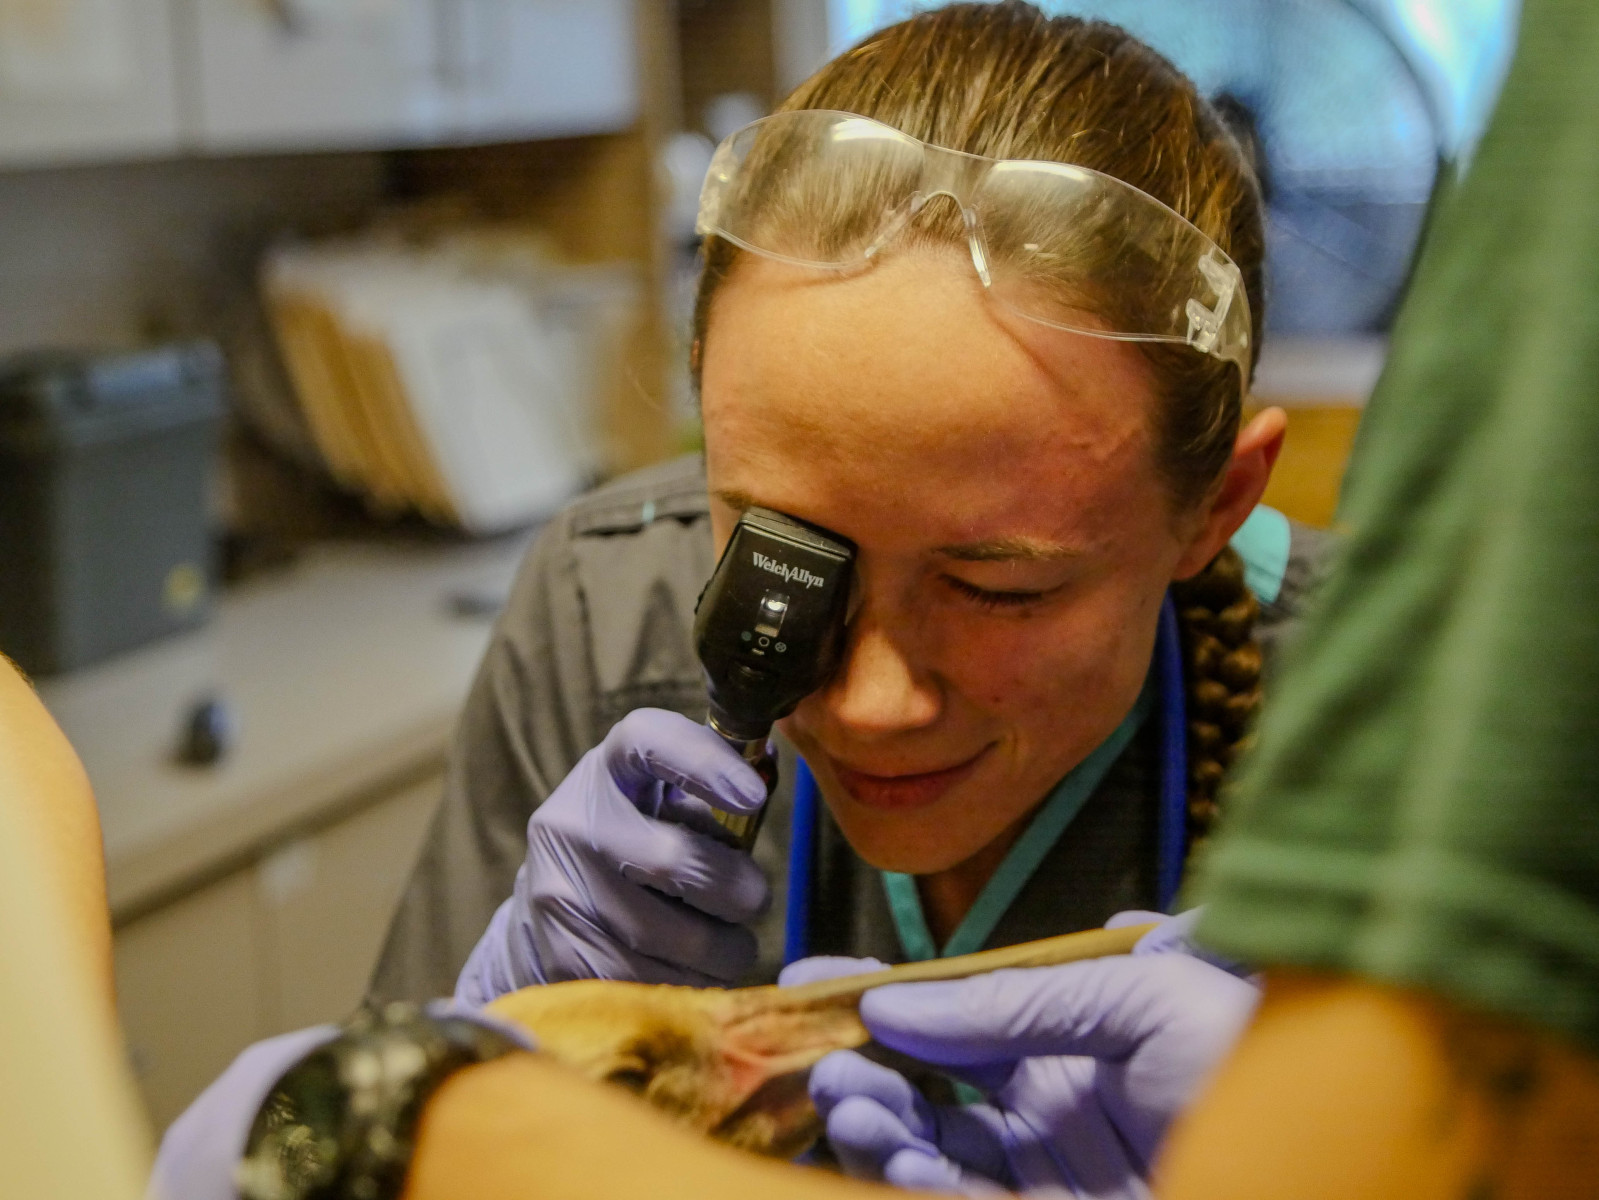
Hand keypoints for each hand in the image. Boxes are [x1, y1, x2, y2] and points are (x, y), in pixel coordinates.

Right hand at [456, 709, 771, 1000]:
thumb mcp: (663, 795)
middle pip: (675, 862)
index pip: (650, 743)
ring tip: (730, 943)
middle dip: (738, 891)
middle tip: (754, 900)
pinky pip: (656, 983)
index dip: (705, 764)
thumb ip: (711, 787)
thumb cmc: (636, 835)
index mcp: (609, 769)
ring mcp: (560, 892)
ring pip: (676, 939)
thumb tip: (766, 773)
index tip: (752, 796)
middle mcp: (574, 823)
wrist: (549, 897)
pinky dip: (694, 984)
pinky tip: (694, 970)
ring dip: (726, 950)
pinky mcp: (563, 955)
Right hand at [809, 916, 1258, 1197]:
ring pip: (927, 1154)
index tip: (806, 983)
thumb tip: (894, 1000)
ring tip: (845, 1100)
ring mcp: (1042, 1179)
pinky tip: (894, 1159)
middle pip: (923, 1092)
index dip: (879, 999)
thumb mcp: (1139, 1000)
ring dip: (874, 1129)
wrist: (1325, 1158)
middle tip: (822, 1060)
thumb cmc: (1256, 1062)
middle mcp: (1043, 1112)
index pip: (949, 1018)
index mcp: (1066, 1043)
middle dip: (863, 1071)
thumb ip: (1017, 1002)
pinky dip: (913, 1185)